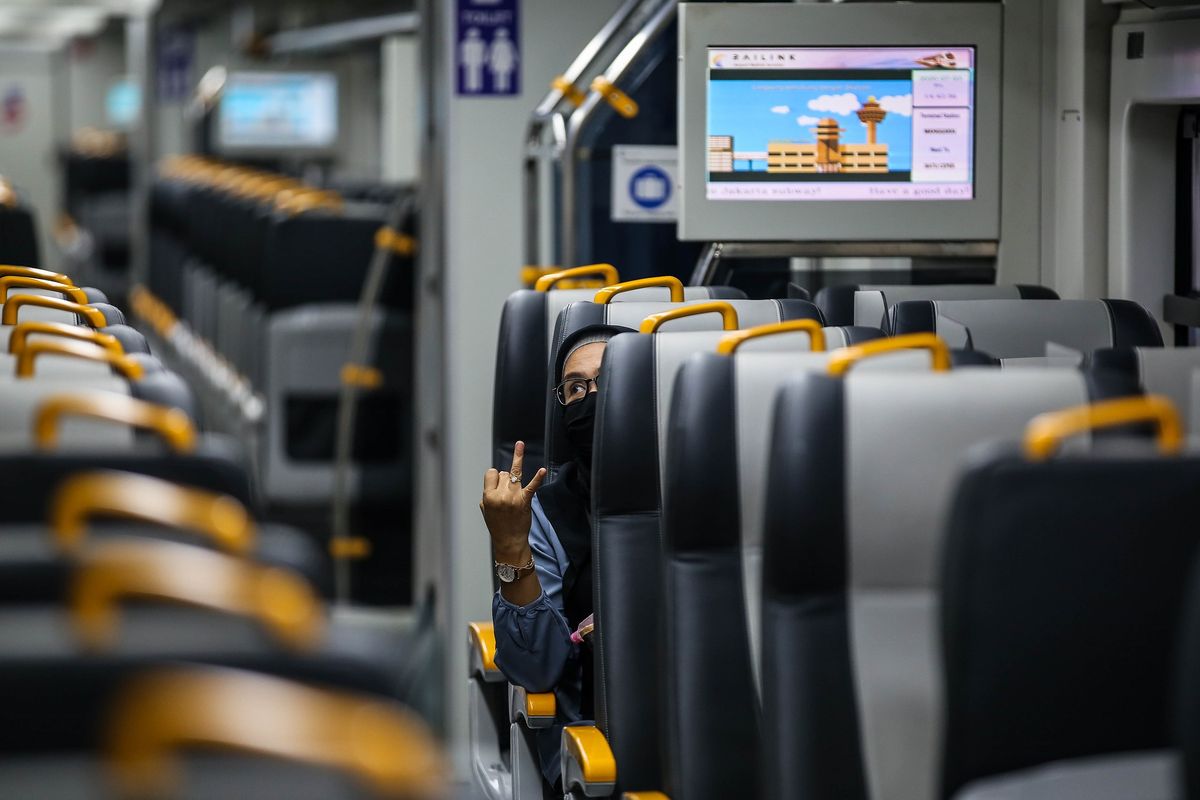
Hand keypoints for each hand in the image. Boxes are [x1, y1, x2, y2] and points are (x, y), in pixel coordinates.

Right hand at [480, 440, 545, 559]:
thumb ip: (488, 494)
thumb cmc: (497, 525)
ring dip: (517, 459)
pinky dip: (538, 478)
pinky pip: (532, 486)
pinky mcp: (525, 501)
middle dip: (505, 478)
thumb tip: (495, 479)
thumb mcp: (485, 509)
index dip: (494, 477)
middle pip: (502, 473)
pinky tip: (542, 470)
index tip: (497, 484)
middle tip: (507, 494)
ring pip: (513, 473)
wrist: (509, 541)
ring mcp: (513, 497)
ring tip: (520, 444)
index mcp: (488, 496)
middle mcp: (500, 495)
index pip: (491, 474)